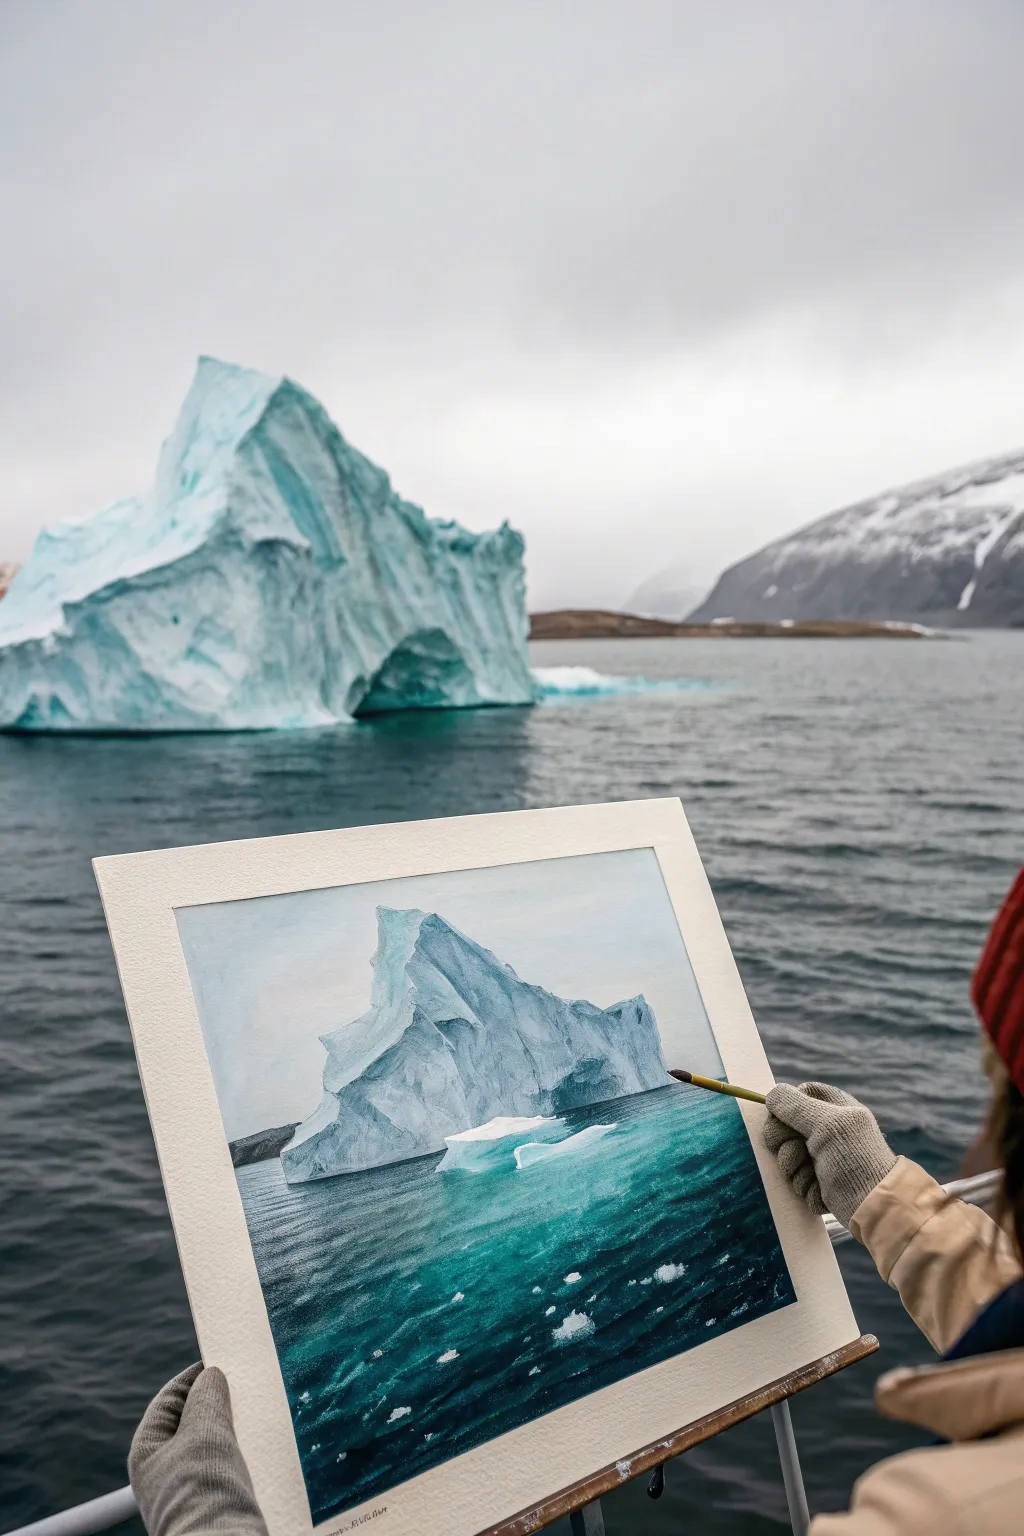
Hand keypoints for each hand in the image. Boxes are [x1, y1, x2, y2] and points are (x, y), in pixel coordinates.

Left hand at [129, 1363, 267, 1535]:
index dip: (196, 1375)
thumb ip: (207, 1395)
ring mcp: (186, 1488)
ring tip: (256, 1412)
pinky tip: (259, 1444)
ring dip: (232, 1426)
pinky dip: (240, 1450)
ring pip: (211, 1442)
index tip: (225, 1360)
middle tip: (246, 1385)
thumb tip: (211, 1375)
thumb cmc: (205, 1490)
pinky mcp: (210, 1502)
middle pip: (192, 1419)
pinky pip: (225, 1464)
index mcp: (146, 1450)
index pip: (171, 1397)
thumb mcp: (204, 1431)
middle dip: (218, 1401)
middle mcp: (162, 1469)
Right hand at [763, 1081, 896, 1228]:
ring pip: (787, 1159)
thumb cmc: (855, 1159)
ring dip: (797, 1172)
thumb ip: (795, 1106)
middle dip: (787, 1147)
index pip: (793, 1098)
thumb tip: (770, 1095)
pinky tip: (822, 1191)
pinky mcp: (818, 1182)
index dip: (783, 1111)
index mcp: (832, 1107)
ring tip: (816, 1177)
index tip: (784, 1123)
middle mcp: (825, 1130)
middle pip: (783, 1130)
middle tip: (801, 1155)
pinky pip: (796, 1181)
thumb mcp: (827, 1124)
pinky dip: (807, 1188)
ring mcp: (821, 1157)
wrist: (874, 1206)